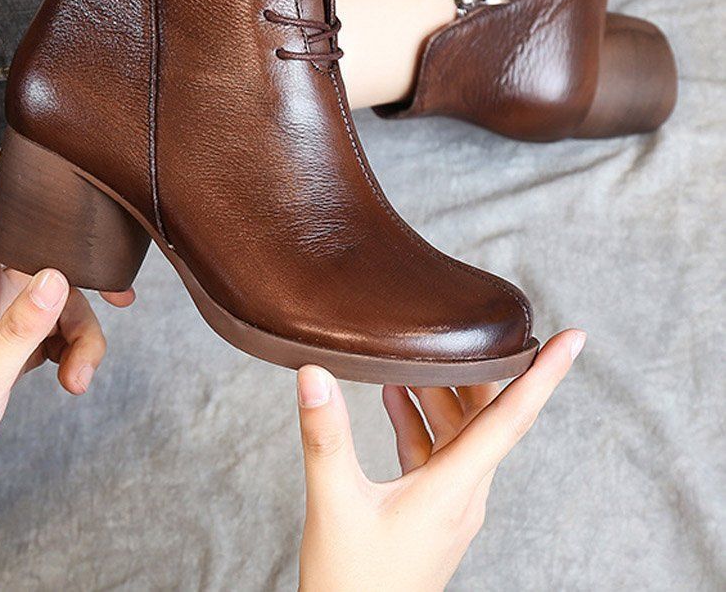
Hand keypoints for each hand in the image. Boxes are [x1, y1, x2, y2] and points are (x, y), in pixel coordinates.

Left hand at [0, 154, 131, 589]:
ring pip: (58, 304)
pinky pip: (53, 334)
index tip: (32, 139)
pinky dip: (70, 354)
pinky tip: (71, 382)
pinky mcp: (5, 350)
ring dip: (82, 338)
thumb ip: (21, 328)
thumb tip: (58, 273)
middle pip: (45, 259)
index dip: (7, 174)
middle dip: (84, 270)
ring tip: (81, 380)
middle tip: (122, 291)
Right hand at [296, 331, 584, 590]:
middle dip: (484, 368)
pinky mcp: (429, 513)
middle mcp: (464, 494)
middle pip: (489, 417)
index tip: (574, 339)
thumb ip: (326, 437)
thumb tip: (315, 374)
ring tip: (419, 352)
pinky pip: (437, 455)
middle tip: (478, 324)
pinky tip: (394, 397)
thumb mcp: (335, 503)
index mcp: (455, 489)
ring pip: (462, 434)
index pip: (511, 419)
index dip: (545, 375)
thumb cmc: (352, 583)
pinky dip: (421, 421)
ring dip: (443, 392)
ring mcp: (448, 505)